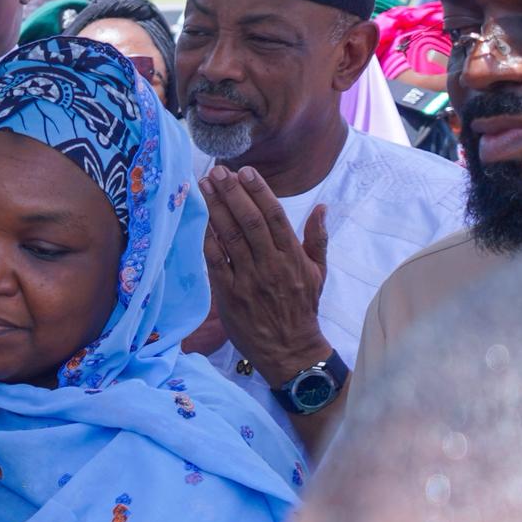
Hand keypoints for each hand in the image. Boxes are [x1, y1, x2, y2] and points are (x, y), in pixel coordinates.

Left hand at [200, 166, 333, 386]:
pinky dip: (207, 241)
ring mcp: (249, 280)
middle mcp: (271, 265)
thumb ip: (317, 238)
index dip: (258, 191)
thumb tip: (321, 207)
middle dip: (232, 193)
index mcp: (293, 256)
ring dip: (215, 210)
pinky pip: (215, 263)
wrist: (290, 350)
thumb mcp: (318, 272)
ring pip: (230, 238)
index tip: (244, 172)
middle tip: (217, 172)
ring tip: (204, 187)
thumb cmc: (303, 308)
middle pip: (249, 221)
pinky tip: (200, 221)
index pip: (274, 216)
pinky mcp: (230, 296)